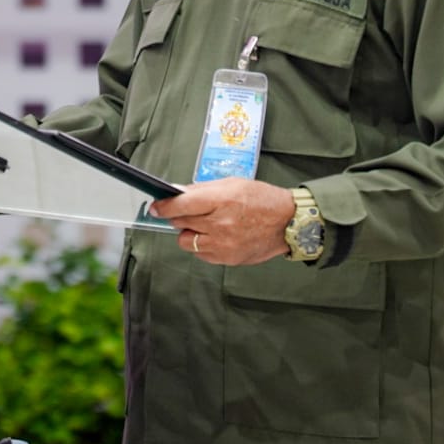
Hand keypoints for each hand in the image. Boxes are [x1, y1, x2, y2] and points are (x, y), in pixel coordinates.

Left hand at [148, 178, 293, 265]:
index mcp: (221, 200)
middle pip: (181, 223)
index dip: (164, 207)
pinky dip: (202, 246)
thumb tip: (176, 192)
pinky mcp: (228, 259)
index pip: (181, 205)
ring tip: (205, 226)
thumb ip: (202, 190)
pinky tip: (216, 236)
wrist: (288, 222)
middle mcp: (220, 223)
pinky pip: (201, 254)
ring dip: (189, 233)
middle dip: (178, 217)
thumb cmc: (262, 199)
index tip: (155, 208)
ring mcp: (224, 244)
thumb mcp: (232, 184)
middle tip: (185, 213)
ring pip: (186, 242)